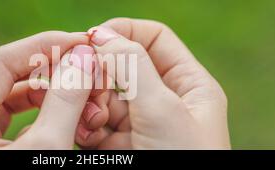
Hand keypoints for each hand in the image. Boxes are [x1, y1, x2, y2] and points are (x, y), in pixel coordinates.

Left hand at [0, 31, 101, 148]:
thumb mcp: (46, 149)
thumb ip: (64, 101)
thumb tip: (83, 58)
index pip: (0, 62)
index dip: (43, 46)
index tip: (81, 43)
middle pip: (10, 79)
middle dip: (53, 72)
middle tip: (90, 69)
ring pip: (18, 101)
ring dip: (55, 96)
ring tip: (88, 98)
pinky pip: (21, 124)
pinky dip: (49, 118)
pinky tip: (73, 119)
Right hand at [84, 18, 229, 148]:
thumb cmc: (184, 161)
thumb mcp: (162, 109)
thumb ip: (131, 66)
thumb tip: (101, 35)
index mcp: (190, 85)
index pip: (155, 39)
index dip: (124, 33)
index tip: (91, 38)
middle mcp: (166, 102)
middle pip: (125, 67)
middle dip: (102, 72)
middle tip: (84, 80)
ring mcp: (142, 125)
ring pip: (106, 97)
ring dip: (92, 102)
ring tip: (92, 116)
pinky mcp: (122, 146)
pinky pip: (96, 124)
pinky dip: (86, 125)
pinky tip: (87, 132)